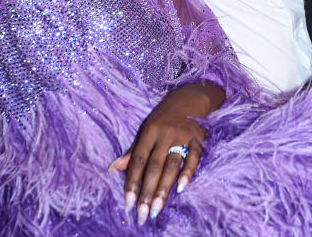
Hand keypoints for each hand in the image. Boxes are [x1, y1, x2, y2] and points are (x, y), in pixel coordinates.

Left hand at [109, 83, 223, 224]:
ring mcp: (183, 135)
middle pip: (155, 166)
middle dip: (148, 192)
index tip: (127, 202)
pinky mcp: (198, 138)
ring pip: (172, 165)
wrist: (190, 97)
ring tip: (157, 209)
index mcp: (149, 131)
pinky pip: (194, 158)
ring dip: (164, 189)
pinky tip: (180, 189)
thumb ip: (133, 151)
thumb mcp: (146, 129)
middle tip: (143, 213)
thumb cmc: (164, 116)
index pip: (138, 160)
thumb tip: (113, 168)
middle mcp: (165, 133)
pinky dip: (188, 173)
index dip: (132, 182)